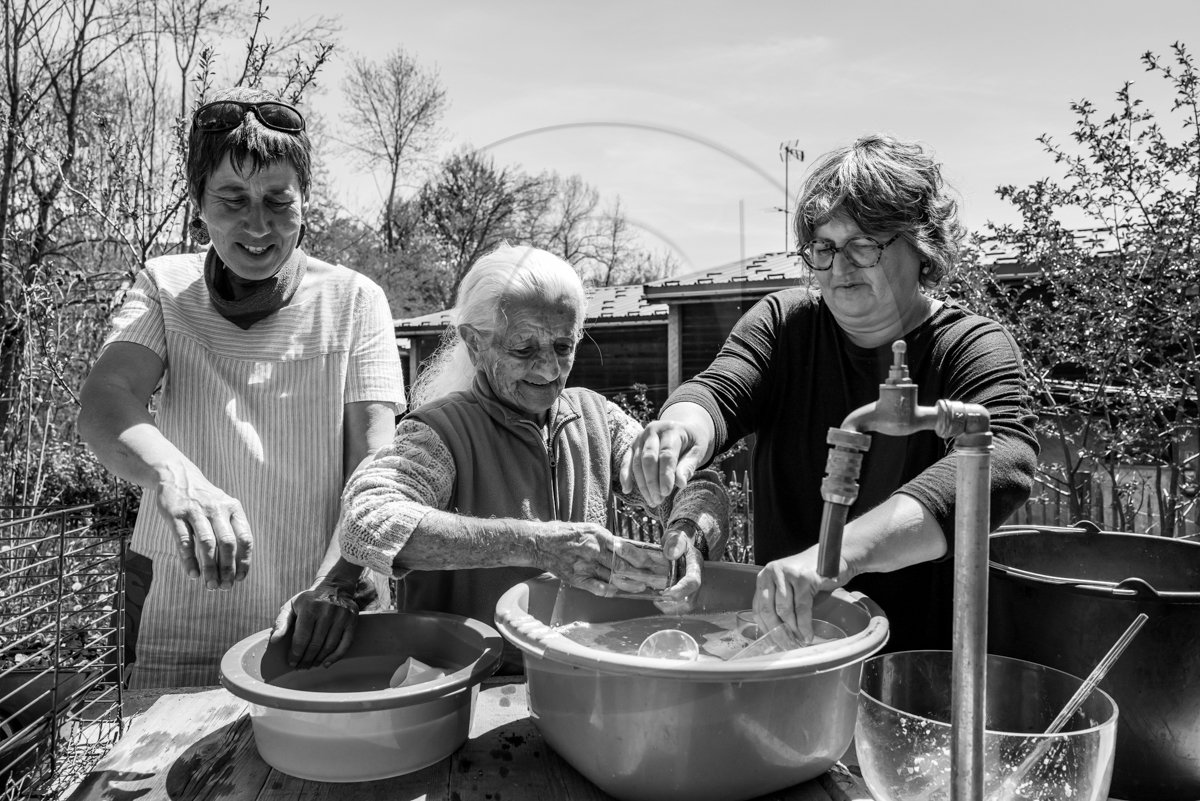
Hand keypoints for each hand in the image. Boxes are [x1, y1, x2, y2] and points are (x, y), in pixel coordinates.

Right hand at [155, 466, 251, 589]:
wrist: (177, 476)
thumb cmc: (204, 500)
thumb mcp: (223, 508)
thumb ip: (230, 531)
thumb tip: (236, 566)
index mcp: (233, 509)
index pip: (245, 538)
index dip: (244, 561)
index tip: (240, 578)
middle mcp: (217, 509)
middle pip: (227, 543)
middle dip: (227, 568)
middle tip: (224, 587)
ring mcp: (196, 511)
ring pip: (207, 544)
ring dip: (209, 568)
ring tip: (210, 585)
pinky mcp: (176, 515)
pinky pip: (184, 541)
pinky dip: (189, 560)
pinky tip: (193, 574)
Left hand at [270, 578, 358, 669]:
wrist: (334, 587)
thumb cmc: (309, 600)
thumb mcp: (291, 606)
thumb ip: (281, 622)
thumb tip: (274, 640)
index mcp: (310, 608)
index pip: (302, 639)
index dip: (295, 654)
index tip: (292, 662)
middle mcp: (327, 611)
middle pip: (315, 645)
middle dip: (306, 659)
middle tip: (301, 667)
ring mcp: (342, 616)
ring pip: (329, 646)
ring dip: (319, 660)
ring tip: (312, 664)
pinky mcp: (352, 620)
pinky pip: (346, 644)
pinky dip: (336, 657)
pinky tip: (326, 663)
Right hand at [532, 521, 671, 596]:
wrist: (542, 543)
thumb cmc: (567, 534)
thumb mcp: (589, 529)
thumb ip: (607, 540)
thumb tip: (626, 548)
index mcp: (598, 535)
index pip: (625, 548)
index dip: (639, 557)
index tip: (650, 563)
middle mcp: (593, 550)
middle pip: (621, 566)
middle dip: (639, 574)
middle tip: (651, 579)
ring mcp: (585, 565)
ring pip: (612, 578)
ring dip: (628, 584)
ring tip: (640, 587)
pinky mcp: (577, 578)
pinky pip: (597, 587)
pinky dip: (609, 591)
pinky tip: (617, 592)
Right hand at [619, 420, 706, 506]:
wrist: (683, 430)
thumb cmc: (691, 443)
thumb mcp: (697, 452)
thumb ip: (688, 466)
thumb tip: (680, 483)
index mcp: (671, 430)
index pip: (666, 454)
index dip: (665, 475)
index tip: (666, 492)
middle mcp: (653, 431)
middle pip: (648, 458)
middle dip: (652, 481)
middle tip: (658, 500)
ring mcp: (640, 438)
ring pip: (637, 462)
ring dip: (642, 484)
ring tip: (652, 501)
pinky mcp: (633, 445)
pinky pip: (626, 461)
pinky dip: (625, 476)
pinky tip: (627, 490)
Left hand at [655, 528, 701, 614]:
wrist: (680, 543)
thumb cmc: (678, 540)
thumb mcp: (677, 536)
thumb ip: (675, 542)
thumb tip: (671, 554)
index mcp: (695, 565)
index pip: (693, 581)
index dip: (681, 590)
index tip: (667, 593)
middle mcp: (696, 578)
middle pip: (691, 600)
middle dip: (675, 606)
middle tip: (658, 601)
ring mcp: (691, 587)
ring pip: (686, 606)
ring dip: (671, 608)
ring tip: (656, 601)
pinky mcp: (685, 591)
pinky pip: (680, 604)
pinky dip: (669, 606)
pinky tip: (657, 599)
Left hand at [754, 547, 841, 645]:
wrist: (834, 557)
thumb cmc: (811, 575)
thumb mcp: (789, 587)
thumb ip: (779, 604)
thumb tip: (778, 634)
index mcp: (765, 577)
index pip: (758, 607)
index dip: (766, 628)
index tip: (775, 642)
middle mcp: (772, 573)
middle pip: (768, 610)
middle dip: (778, 632)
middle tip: (787, 645)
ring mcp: (788, 574)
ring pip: (785, 611)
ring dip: (793, 630)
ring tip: (799, 641)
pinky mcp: (803, 578)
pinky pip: (801, 608)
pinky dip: (805, 625)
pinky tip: (808, 635)